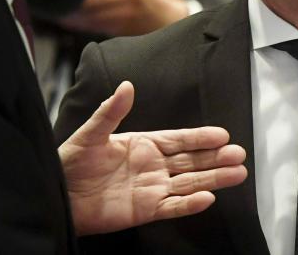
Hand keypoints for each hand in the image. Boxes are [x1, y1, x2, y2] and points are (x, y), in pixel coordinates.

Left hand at [58, 0, 189, 35]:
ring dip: (70, 14)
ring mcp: (126, 11)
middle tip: (52, 0)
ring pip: (89, 14)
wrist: (166, 17)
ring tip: (57, 11)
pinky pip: (94, 26)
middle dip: (69, 1)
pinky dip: (79, 24)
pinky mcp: (122, 28)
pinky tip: (68, 21)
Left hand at [59, 81, 247, 235]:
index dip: (200, 138)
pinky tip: (209, 198)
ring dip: (213, 179)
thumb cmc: (71, 162)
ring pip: (189, 183)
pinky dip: (190, 205)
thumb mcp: (91, 134)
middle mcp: (152, 166)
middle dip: (215, 158)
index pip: (178, 140)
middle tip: (239, 155)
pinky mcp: (145, 211)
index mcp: (142, 144)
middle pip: (191, 161)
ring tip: (237, 173)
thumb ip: (111, 112)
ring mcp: (151, 189)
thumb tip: (127, 86)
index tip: (223, 134)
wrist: (58, 195)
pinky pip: (172, 208)